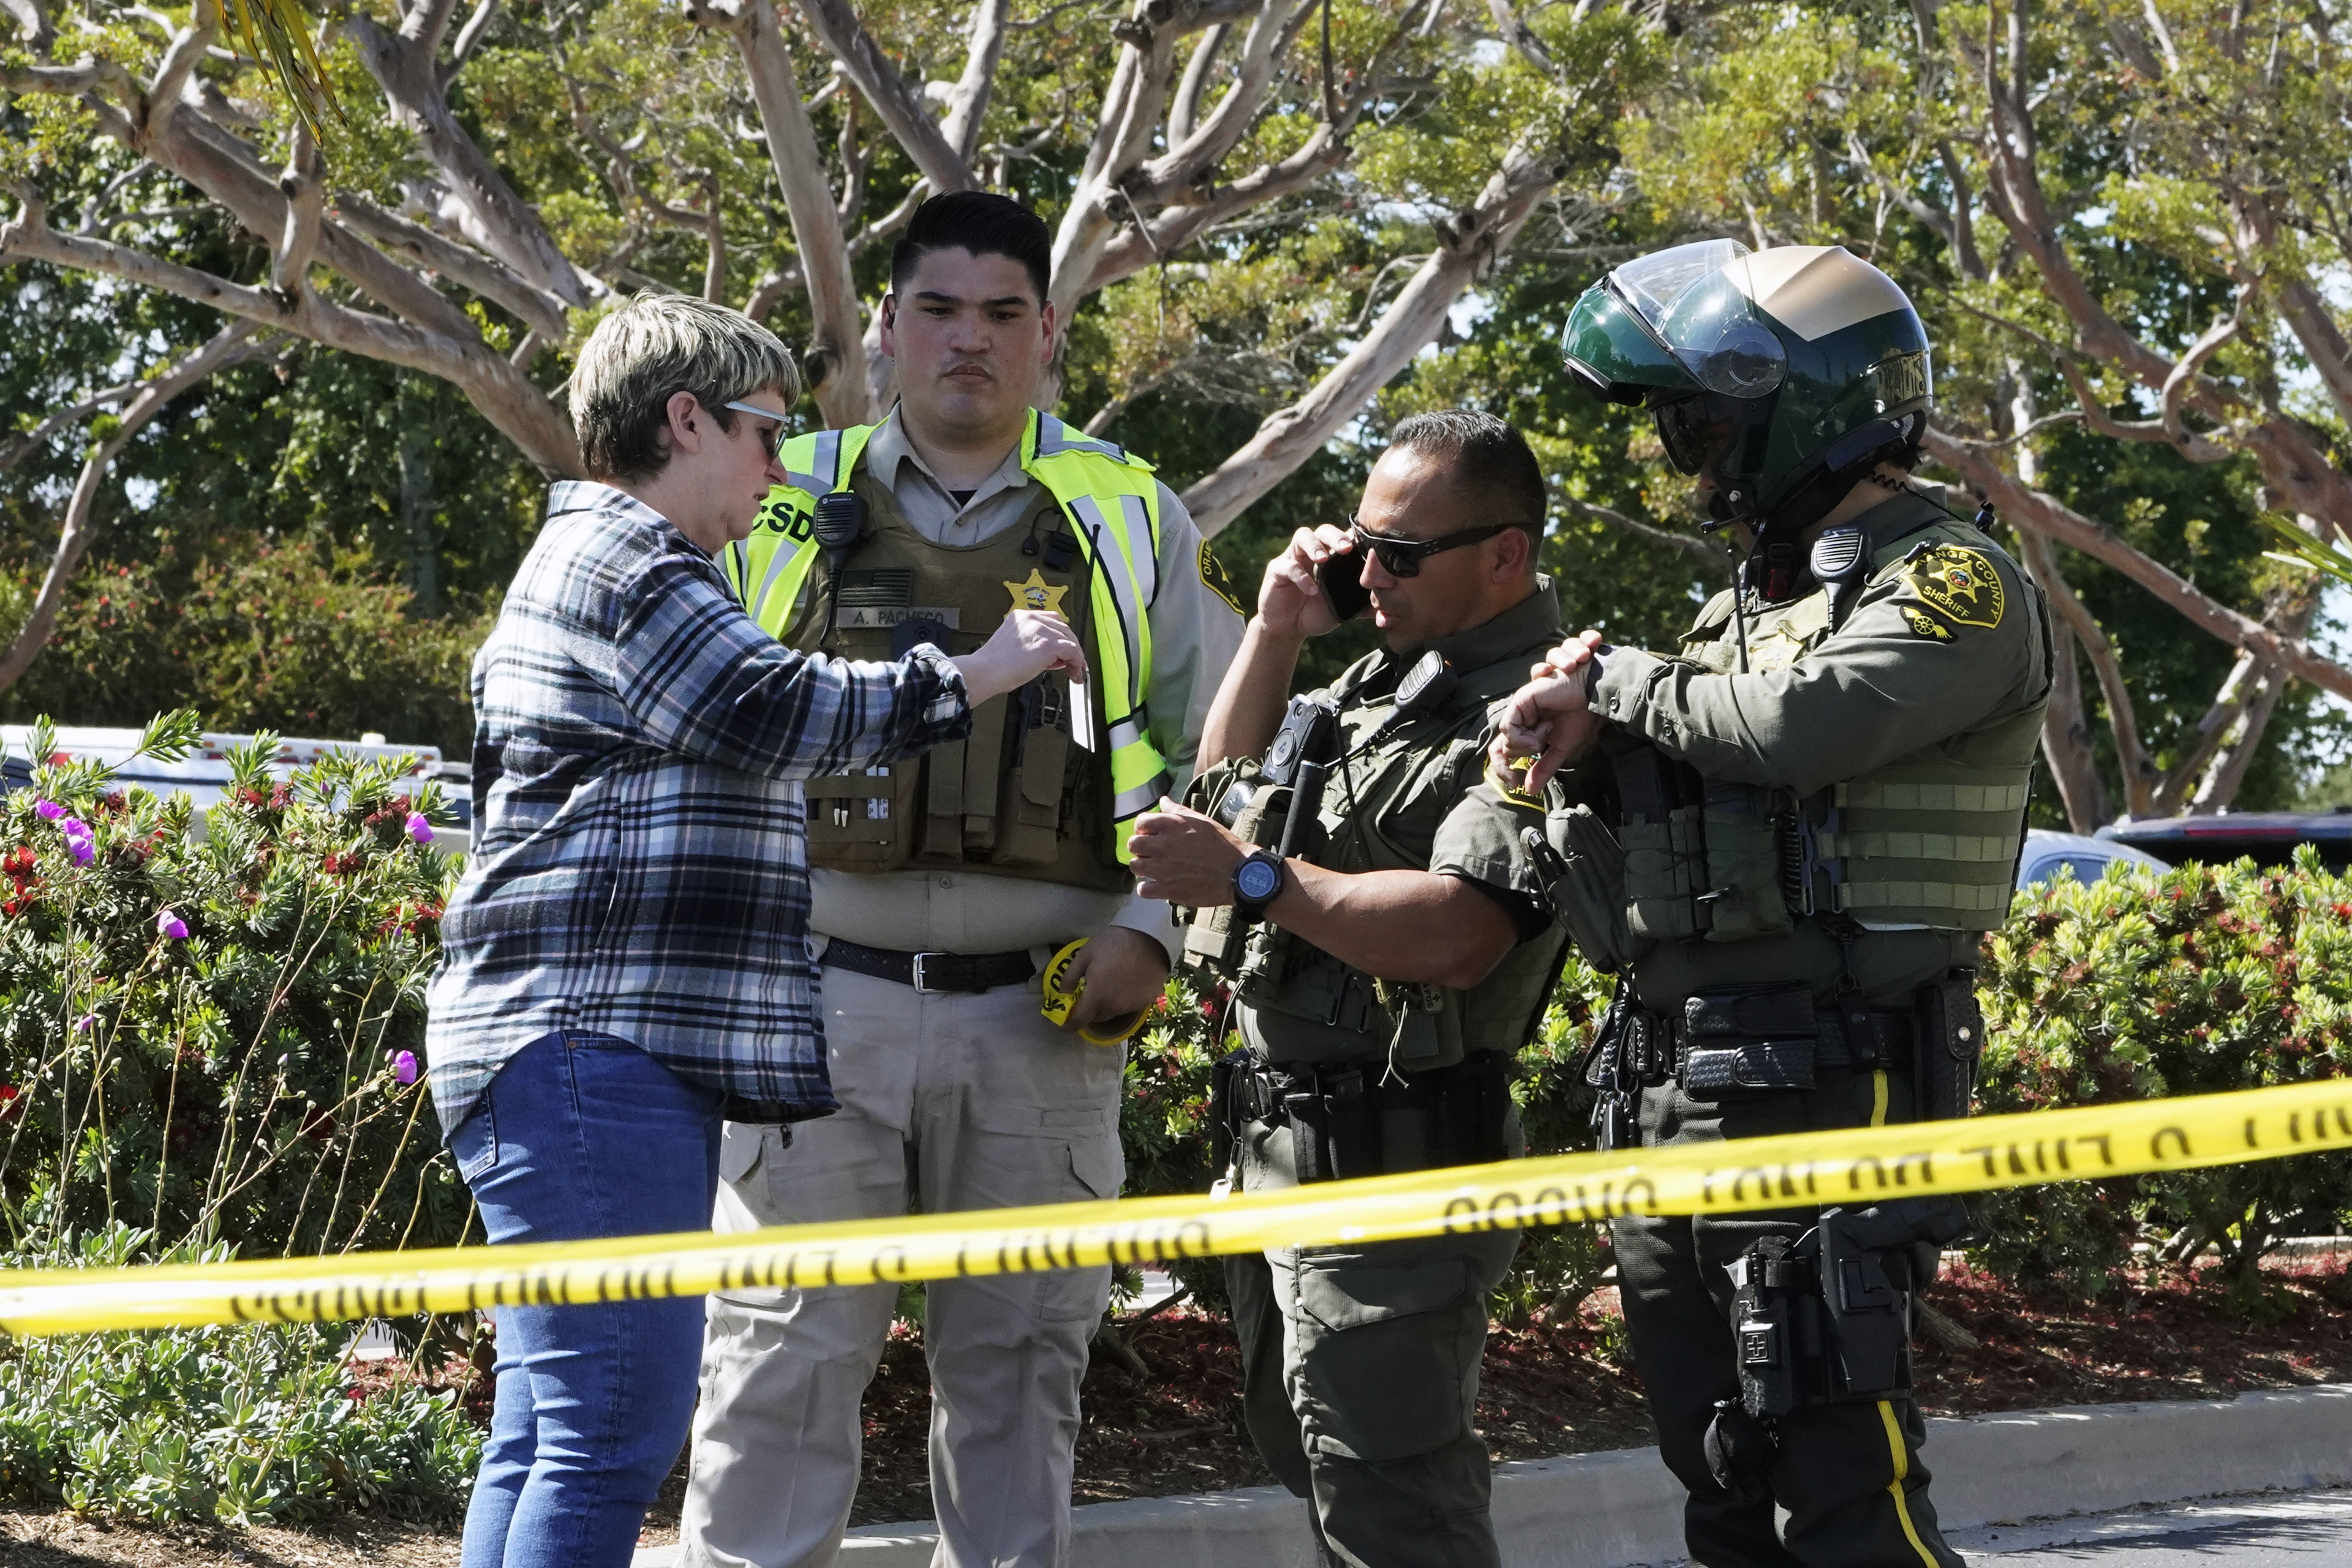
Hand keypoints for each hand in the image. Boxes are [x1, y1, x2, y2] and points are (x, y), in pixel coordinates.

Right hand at [952, 610, 1086, 704]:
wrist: (984, 672)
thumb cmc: (994, 666)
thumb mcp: (1016, 647)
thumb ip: (1035, 646)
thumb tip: (1056, 657)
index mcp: (1021, 616)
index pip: (1051, 621)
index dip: (1060, 637)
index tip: (1064, 652)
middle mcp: (1032, 618)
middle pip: (1063, 628)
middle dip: (1071, 647)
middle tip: (1074, 664)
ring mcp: (1040, 629)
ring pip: (1070, 639)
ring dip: (1076, 657)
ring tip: (1075, 672)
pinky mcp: (1047, 644)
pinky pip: (1072, 651)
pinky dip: (1077, 662)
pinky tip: (1074, 672)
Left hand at [1055, 926, 1169, 1034]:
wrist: (1150, 938)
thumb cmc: (1113, 944)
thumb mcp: (1085, 954)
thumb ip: (1070, 977)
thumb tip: (1062, 994)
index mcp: (1096, 996)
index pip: (1078, 1021)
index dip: (1067, 1026)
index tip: (1061, 1024)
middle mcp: (1114, 1007)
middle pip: (1096, 1018)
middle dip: (1088, 1011)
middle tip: (1087, 996)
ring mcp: (1131, 1006)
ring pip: (1112, 1012)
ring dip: (1106, 1005)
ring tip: (1108, 986)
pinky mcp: (1145, 1002)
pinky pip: (1128, 1006)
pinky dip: (1122, 1000)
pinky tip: (1125, 983)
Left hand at [1127, 798, 1251, 906]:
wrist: (1237, 873)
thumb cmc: (1221, 844)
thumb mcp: (1201, 821)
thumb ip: (1178, 811)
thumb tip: (1163, 801)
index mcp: (1171, 825)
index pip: (1140, 822)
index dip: (1144, 828)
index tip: (1151, 834)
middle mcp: (1163, 846)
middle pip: (1133, 845)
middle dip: (1141, 847)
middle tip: (1152, 852)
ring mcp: (1163, 869)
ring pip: (1135, 867)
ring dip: (1143, 867)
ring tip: (1155, 868)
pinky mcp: (1167, 889)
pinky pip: (1143, 889)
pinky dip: (1148, 887)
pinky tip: (1158, 884)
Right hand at [1255, 524, 1357, 641]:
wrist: (1289, 630)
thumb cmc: (1316, 615)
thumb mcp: (1343, 608)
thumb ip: (1361, 603)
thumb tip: (1386, 603)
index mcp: (1330, 558)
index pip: (1342, 538)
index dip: (1354, 537)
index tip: (1367, 545)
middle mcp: (1311, 553)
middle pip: (1323, 530)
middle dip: (1335, 536)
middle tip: (1346, 548)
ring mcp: (1292, 558)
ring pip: (1302, 536)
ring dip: (1314, 545)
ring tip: (1323, 559)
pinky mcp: (1276, 570)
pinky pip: (1288, 566)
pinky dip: (1301, 577)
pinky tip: (1311, 590)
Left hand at [1490, 630, 1607, 792]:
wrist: (1592, 696)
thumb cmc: (1579, 717)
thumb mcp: (1560, 750)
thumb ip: (1543, 768)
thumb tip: (1530, 791)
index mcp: (1526, 729)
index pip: (1500, 752)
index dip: (1502, 769)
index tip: (1515, 785)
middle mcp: (1519, 719)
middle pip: (1504, 749)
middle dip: (1527, 751)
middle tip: (1546, 738)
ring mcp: (1518, 709)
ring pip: (1507, 741)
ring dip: (1530, 742)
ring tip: (1549, 728)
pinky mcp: (1520, 701)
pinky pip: (1508, 729)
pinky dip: (1525, 737)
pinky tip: (1545, 728)